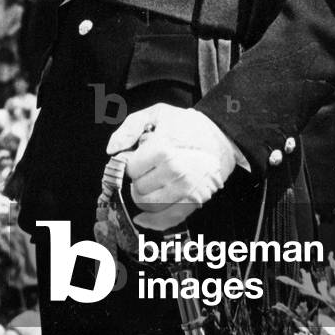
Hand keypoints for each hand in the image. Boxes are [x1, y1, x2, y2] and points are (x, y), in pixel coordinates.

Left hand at [106, 104, 238, 230]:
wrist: (222, 136)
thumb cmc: (188, 125)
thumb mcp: (157, 113)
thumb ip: (129, 127)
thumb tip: (112, 149)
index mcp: (164, 149)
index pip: (131, 169)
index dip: (133, 162)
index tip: (140, 157)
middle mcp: (175, 172)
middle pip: (138, 189)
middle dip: (139, 179)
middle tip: (149, 169)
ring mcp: (186, 190)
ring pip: (149, 206)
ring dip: (145, 196)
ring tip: (153, 182)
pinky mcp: (194, 202)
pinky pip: (167, 220)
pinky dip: (153, 221)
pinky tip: (144, 217)